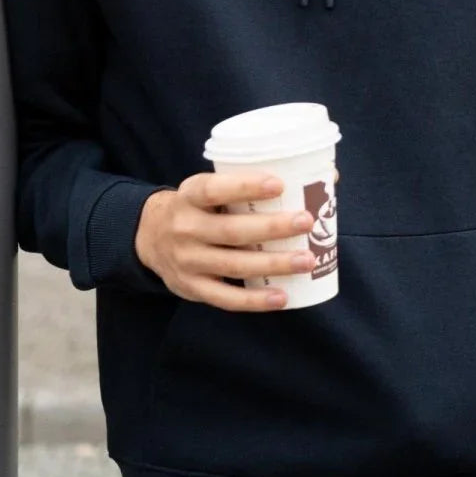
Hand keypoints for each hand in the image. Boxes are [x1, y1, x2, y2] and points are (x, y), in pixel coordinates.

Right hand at [134, 167, 338, 311]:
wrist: (150, 236)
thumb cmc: (199, 206)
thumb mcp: (210, 187)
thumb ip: (251, 183)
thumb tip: (326, 177)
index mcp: (190, 195)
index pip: (214, 189)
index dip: (245, 186)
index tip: (279, 184)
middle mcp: (185, 228)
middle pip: (231, 230)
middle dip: (272, 227)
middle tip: (306, 221)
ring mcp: (187, 261)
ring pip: (234, 264)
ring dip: (273, 264)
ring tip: (307, 260)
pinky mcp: (192, 288)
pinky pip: (226, 297)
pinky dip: (255, 300)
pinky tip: (282, 296)